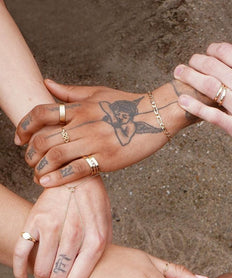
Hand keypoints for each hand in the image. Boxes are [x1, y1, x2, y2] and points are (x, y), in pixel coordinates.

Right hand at [13, 176, 111, 277]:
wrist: (77, 174)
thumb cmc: (94, 203)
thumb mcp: (106, 227)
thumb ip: (98, 252)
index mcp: (95, 241)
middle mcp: (74, 237)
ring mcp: (52, 228)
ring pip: (40, 269)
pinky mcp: (35, 220)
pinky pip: (21, 251)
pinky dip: (19, 271)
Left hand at [15, 80, 180, 186]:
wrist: (156, 117)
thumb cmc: (128, 104)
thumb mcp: (97, 93)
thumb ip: (70, 92)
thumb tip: (46, 83)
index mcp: (80, 108)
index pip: (42, 113)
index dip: (25, 126)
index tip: (19, 138)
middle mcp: (83, 124)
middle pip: (45, 139)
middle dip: (31, 153)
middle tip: (29, 162)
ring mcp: (94, 142)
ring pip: (57, 156)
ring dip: (41, 168)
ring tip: (37, 176)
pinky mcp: (106, 159)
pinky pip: (77, 170)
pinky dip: (59, 178)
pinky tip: (48, 183)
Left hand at [174, 42, 231, 153]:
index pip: (227, 52)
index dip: (212, 50)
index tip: (206, 52)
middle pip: (213, 66)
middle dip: (196, 61)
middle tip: (186, 63)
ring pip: (209, 87)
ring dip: (190, 77)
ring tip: (179, 73)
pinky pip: (212, 115)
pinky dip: (194, 106)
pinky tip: (183, 99)